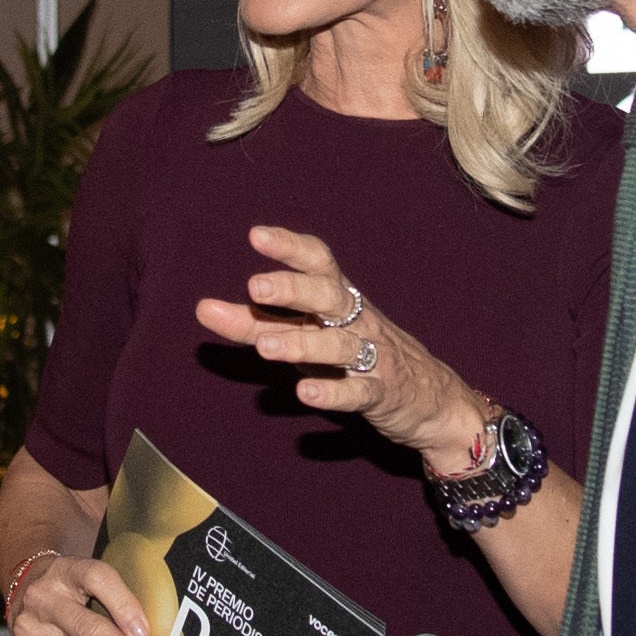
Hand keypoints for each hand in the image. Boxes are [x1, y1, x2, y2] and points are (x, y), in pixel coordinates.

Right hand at [10, 552, 159, 635]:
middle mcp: (43, 600)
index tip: (144, 633)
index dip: (122, 604)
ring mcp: (29, 634)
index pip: (96, 579)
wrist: (23, 591)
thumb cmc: (73, 590)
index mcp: (66, 571)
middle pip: (87, 630)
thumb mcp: (91, 580)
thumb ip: (121, 601)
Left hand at [193, 226, 487, 472]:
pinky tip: (305, 392)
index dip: (290, 247)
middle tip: (255, 286)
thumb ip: (256, 324)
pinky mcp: (382, 394)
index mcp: (339, 300)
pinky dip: (333, 391)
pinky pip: (359, 390)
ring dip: (302, 343)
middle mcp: (357, 321)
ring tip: (266, 348)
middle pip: (329, 296)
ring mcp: (372, 357)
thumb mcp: (306, 336)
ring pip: (340, 345)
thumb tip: (203, 309)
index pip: (319, 263)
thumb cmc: (355, 357)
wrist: (431, 401)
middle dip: (293, 288)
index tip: (255, 235)